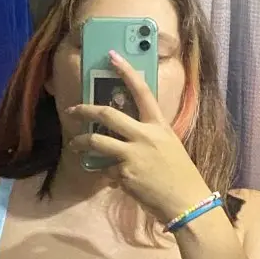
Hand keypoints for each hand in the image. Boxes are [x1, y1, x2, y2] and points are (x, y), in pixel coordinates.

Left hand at [70, 51, 215, 225]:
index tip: (112, 56)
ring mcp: (132, 154)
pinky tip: (117, 182)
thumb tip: (125, 135)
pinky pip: (107, 170)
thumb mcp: (169, 147)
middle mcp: (145, 135)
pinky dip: (108, 175)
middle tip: (73, 110)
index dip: (126, 71)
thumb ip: (148, 137)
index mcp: (159, 125)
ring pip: (97, 141)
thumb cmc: (181, 175)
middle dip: (85, 109)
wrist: (186, 202)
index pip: (142, 91)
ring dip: (81, 142)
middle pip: (107, 113)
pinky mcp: (123, 174)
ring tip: (75, 145)